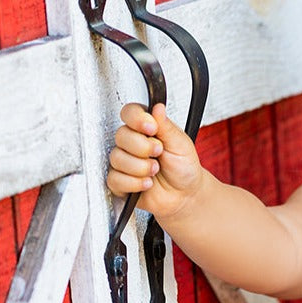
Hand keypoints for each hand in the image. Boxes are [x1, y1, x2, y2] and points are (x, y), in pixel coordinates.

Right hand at [106, 102, 203, 222]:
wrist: (185, 195)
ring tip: (155, 171)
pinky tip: (147, 184)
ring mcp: (124, 161)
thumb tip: (157, 107)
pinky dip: (134, 183)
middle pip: (121, 135)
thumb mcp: (180, 144)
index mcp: (145, 128)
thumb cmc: (184, 168)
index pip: (129, 113)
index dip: (137, 119)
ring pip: (117, 158)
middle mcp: (132, 142)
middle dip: (143, 148)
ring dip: (140, 167)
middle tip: (158, 154)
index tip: (152, 128)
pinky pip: (115, 179)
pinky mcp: (120, 182)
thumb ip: (166, 126)